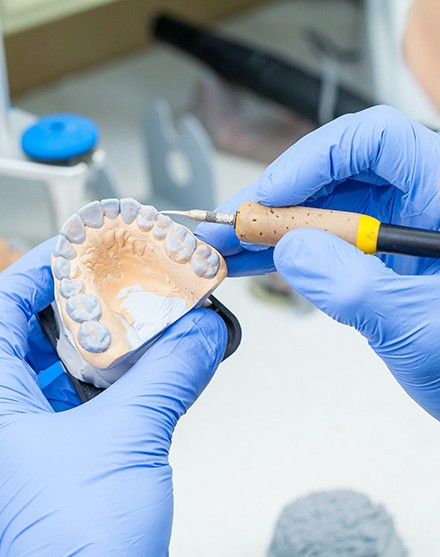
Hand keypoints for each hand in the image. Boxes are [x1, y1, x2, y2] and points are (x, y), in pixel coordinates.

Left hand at [0, 239, 226, 556]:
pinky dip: (121, 383)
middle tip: (123, 278)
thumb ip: (170, 373)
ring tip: (144, 315)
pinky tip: (156, 367)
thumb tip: (200, 332)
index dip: (37, 270)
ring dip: (106, 345)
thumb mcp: (130, 436)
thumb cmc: (82, 547)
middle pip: (34, 336)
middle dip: (81, 305)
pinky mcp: (68, 465)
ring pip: (65, 372)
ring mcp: (35, 446)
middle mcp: (4, 424)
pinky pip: (89, 406)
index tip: (79, 248)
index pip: (1, 310)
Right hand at [199, 105, 439, 418]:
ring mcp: (394, 230)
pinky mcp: (375, 258)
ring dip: (269, 229)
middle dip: (276, 200)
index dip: (314, 160)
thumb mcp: (419, 326)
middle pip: (337, 173)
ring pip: (321, 210)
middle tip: (229, 225)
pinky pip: (323, 244)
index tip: (269, 196)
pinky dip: (284, 254)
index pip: (375, 141)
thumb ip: (355, 287)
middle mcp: (418, 202)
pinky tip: (247, 263)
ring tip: (224, 247)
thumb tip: (293, 251)